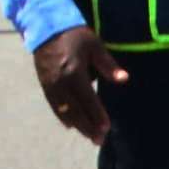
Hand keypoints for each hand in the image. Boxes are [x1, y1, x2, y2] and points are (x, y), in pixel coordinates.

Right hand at [34, 25, 127, 143]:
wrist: (46, 28)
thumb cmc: (75, 36)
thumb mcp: (95, 46)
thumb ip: (108, 65)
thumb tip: (124, 79)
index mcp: (74, 73)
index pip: (88, 100)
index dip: (97, 116)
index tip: (107, 129)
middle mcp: (61, 83)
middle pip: (76, 111)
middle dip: (88, 127)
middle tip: (99, 140)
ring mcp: (51, 85)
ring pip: (64, 112)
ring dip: (77, 125)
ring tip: (89, 136)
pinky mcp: (44, 85)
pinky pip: (54, 106)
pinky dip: (63, 117)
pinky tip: (71, 125)